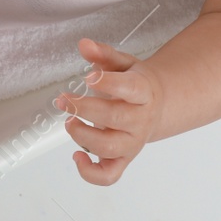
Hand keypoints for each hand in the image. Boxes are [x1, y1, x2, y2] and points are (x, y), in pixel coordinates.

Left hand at [53, 37, 163, 184]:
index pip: (130, 88)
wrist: (155, 106)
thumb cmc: (135, 85)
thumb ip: (103, 54)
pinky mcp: (124, 159)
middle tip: (64, 99)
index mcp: (143, 93)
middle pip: (115, 118)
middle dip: (84, 108)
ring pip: (110, 148)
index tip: (87, 77)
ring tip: (69, 122)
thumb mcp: (121, 63)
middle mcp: (140, 120)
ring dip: (83, 137)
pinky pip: (109, 176)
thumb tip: (84, 45)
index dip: (108, 83)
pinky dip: (90, 173)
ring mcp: (132, 143)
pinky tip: (76, 156)